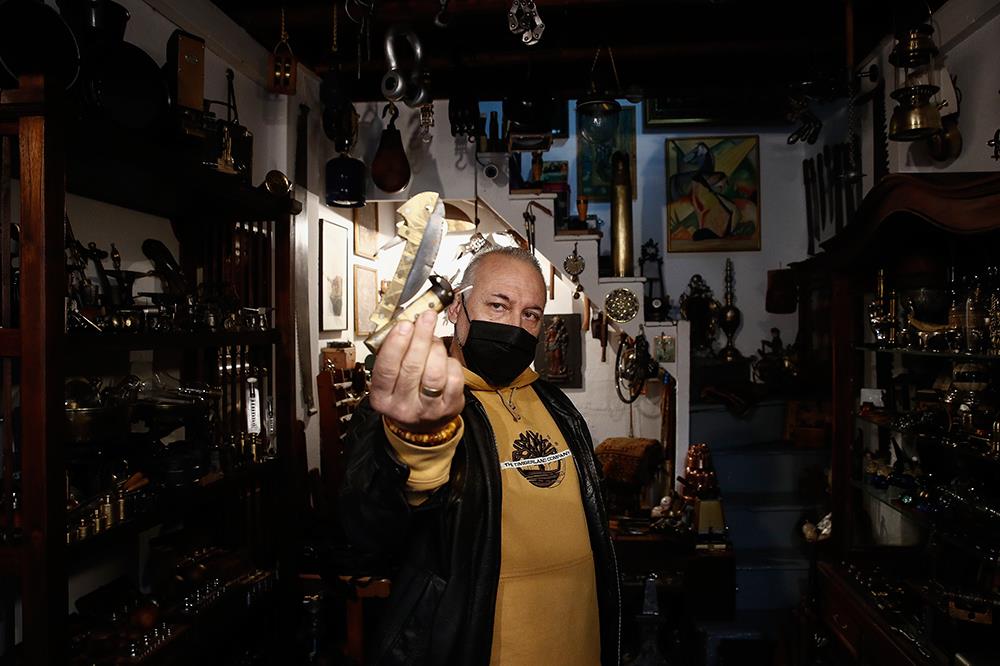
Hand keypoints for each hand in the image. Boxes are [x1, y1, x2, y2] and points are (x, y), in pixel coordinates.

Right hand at [369, 309, 464, 433]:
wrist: (421, 424)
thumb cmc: (404, 393)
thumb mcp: (390, 378)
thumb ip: (394, 353)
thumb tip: (408, 324)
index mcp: (382, 398)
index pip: (386, 369)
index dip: (396, 344)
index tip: (404, 324)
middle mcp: (403, 407)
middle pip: (412, 368)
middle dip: (420, 338)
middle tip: (426, 318)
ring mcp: (428, 409)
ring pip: (434, 373)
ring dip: (436, 349)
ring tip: (434, 339)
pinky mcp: (449, 407)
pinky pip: (453, 378)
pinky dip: (450, 362)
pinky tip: (444, 359)